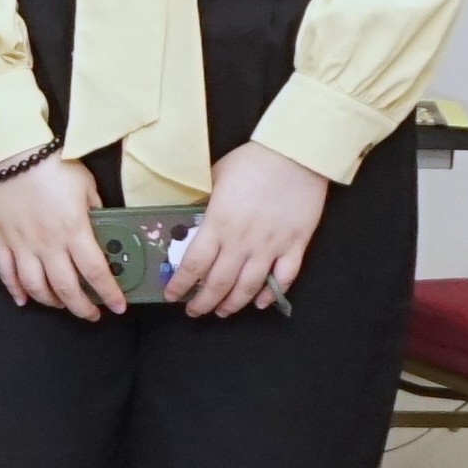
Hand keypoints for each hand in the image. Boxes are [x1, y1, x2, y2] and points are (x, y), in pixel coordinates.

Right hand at [0, 154, 125, 320]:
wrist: (12, 152)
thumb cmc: (53, 164)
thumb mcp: (86, 185)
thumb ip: (95, 210)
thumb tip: (102, 227)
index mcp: (74, 230)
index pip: (96, 272)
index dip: (109, 294)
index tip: (118, 306)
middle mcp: (48, 244)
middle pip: (66, 288)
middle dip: (82, 308)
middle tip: (92, 314)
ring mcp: (21, 243)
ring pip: (36, 286)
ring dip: (51, 301)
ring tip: (62, 304)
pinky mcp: (0, 238)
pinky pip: (5, 271)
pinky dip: (14, 289)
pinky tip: (24, 299)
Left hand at [167, 140, 330, 317]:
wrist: (295, 155)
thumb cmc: (251, 162)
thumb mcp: (213, 177)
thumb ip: (202, 201)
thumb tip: (188, 213)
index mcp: (218, 224)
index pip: (193, 265)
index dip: (181, 285)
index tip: (171, 295)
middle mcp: (242, 241)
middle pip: (219, 283)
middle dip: (204, 302)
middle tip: (195, 311)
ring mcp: (271, 246)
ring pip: (249, 287)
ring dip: (234, 304)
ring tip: (223, 312)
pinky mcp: (296, 245)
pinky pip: (284, 278)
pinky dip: (271, 294)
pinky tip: (261, 302)